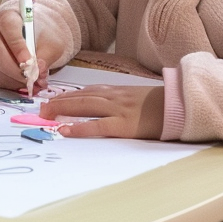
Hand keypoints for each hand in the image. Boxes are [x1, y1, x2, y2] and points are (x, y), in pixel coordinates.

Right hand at [0, 4, 66, 91]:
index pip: (8, 28)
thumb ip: (47, 55)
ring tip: (32, 83)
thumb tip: (39, 70)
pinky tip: (24, 83)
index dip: (18, 47)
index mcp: (7, 16)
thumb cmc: (39, 33)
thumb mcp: (51, 39)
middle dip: (14, 70)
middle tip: (31, 79)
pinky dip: (10, 83)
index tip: (29, 63)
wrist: (31, 31)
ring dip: (13, 79)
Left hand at [40, 85, 164, 139]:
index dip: (68, 95)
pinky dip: (79, 128)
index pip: (87, 91)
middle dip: (59, 102)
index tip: (53, 99)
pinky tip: (65, 130)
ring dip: (62, 110)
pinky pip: (97, 126)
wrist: (181, 105)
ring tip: (45, 114)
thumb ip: (121, 99)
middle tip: (41, 108)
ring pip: (84, 106)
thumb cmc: (162, 104)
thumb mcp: (138, 97)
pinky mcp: (124, 124)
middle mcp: (114, 97)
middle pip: (80, 97)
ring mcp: (118, 110)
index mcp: (118, 91)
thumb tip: (106, 106)